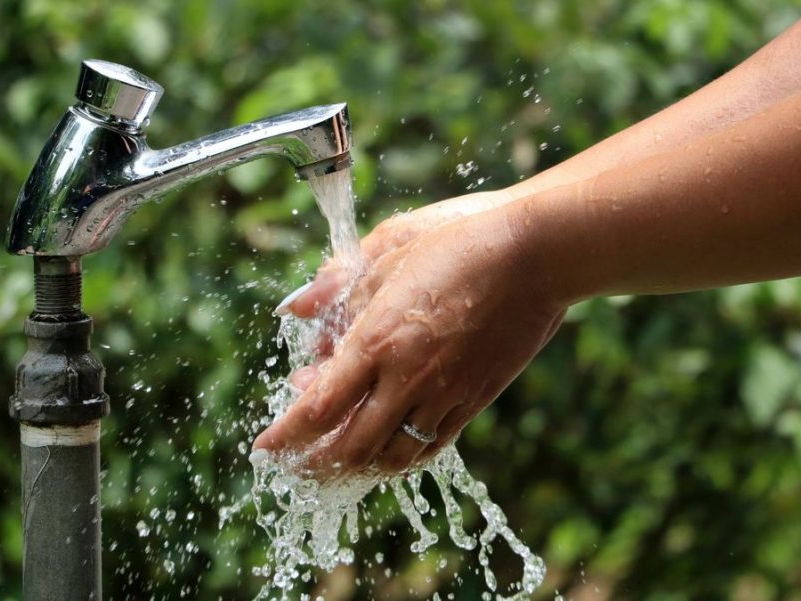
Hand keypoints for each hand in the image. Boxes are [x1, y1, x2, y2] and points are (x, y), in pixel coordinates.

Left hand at [254, 200, 568, 473]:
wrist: (536, 255)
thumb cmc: (459, 242)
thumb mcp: (388, 252)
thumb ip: (337, 286)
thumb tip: (295, 307)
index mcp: (377, 340)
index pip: (317, 408)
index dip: (286, 436)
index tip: (264, 449)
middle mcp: (407, 378)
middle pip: (349, 446)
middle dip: (314, 465)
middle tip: (295, 469)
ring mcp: (445, 394)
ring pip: (392, 456)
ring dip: (357, 468)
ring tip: (336, 465)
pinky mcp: (475, 399)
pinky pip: (431, 445)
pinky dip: (400, 458)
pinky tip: (388, 452)